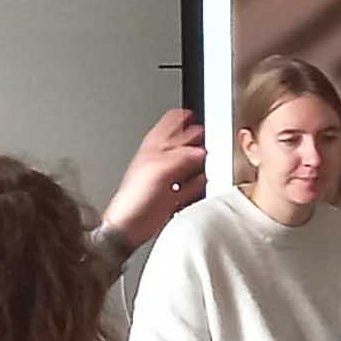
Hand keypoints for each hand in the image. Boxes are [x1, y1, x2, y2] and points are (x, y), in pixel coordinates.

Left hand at [100, 107, 207, 252]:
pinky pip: (190, 185)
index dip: (184, 117)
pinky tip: (203, 180)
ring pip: (188, 163)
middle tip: (209, 134)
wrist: (129, 226)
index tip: (196, 114)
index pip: (171, 123)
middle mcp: (160, 160)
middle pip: (182, 142)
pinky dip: (198, 182)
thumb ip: (182, 158)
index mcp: (154, 148)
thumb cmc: (134, 198)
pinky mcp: (172, 196)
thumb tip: (202, 152)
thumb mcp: (160, 170)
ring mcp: (166, 179)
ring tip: (211, 155)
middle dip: (196, 137)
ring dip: (200, 160)